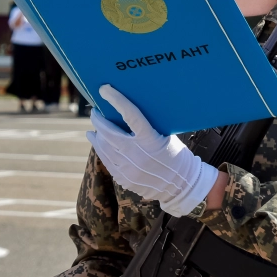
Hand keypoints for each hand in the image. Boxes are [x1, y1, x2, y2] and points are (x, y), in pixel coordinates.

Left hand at [87, 85, 218, 217]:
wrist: (181, 186)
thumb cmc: (176, 156)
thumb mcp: (167, 137)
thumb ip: (148, 127)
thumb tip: (127, 111)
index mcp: (152, 140)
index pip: (131, 115)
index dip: (116, 100)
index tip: (104, 89)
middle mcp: (138, 154)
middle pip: (109, 133)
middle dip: (99, 120)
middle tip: (95, 112)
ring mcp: (129, 169)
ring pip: (103, 147)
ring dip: (97, 135)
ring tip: (94, 128)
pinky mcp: (124, 179)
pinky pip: (107, 161)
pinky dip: (101, 149)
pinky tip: (98, 143)